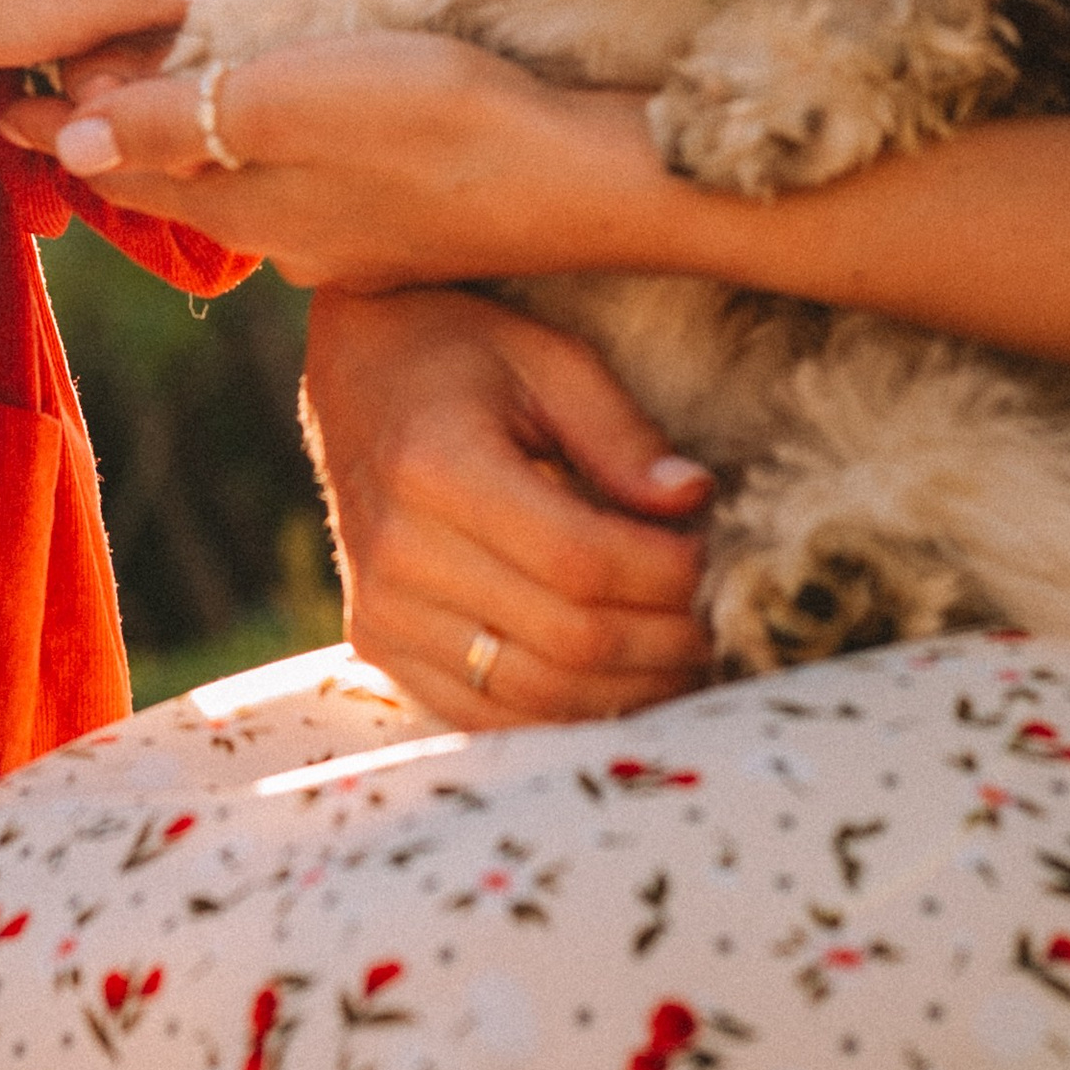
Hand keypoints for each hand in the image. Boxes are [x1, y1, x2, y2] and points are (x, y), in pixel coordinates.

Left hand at [0, 35, 678, 289]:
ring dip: (184, 137)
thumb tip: (74, 143)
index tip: (3, 91)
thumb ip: (184, 124)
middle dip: (111, 134)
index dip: (63, 125)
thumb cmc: (449, 123)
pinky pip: (297, 176)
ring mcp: (350, 233)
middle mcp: (288, 234)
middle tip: (50, 86)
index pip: (125, 168)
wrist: (596, 178)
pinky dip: (257, 141)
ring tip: (142, 91)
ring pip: (235, 180)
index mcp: (252, 206)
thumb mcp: (298, 105)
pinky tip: (273, 116)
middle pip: (173, 179)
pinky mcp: (405, 218)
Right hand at [303, 286, 713, 729]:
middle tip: (716, 618)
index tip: (712, 558)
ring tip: (681, 656)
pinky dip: (561, 715)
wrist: (354, 372)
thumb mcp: (549, 360)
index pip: (581, 561)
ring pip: (535, 693)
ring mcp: (379, 608)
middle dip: (665, 639)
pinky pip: (484, 715)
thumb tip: (694, 501)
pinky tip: (613, 684)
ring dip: (628, 691)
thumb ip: (621, 434)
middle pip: (568, 638)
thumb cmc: (460, 353)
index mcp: (435, 466)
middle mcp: (396, 550)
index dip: (667, 575)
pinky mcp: (375, 643)